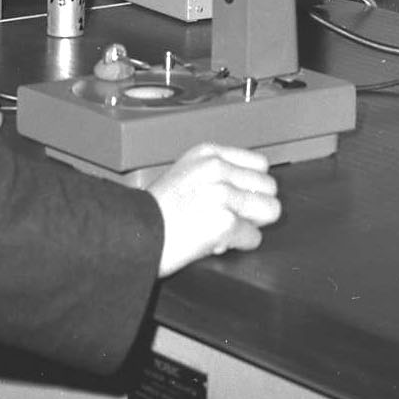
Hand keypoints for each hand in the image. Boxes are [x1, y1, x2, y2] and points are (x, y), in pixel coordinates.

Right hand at [147, 142, 281, 275]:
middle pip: (269, 187)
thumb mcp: (185, 174)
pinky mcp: (224, 223)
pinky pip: (253, 237)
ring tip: (226, 229)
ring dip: (250, 225)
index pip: (261, 164)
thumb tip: (251, 191)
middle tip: (231, 217)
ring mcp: (222, 195)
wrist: (128, 236)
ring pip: (269, 210)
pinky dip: (239, 245)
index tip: (239, 197)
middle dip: (254, 207)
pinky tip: (217, 242)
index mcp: (208, 154)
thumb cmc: (152, 212)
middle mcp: (217, 169)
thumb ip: (218, 174)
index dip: (252, 186)